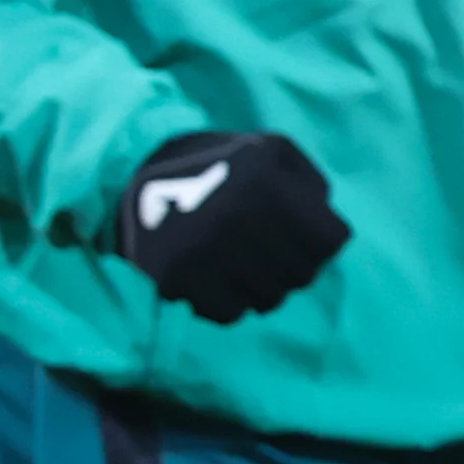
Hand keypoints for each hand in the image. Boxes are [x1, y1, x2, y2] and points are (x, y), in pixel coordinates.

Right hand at [113, 130, 349, 323]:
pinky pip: (228, 314)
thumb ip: (308, 182)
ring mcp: (203, 251)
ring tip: (249, 267)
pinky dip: (230, 301)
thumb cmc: (219, 161)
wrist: (135, 171)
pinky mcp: (174, 278)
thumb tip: (327, 222)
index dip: (324, 242)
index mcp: (264, 182)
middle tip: (276, 255)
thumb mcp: (271, 149)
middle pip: (301, 275)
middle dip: (296, 267)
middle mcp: (236, 218)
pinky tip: (220, 279)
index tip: (309, 239)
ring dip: (265, 287)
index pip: (328, 241)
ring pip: (268, 299)